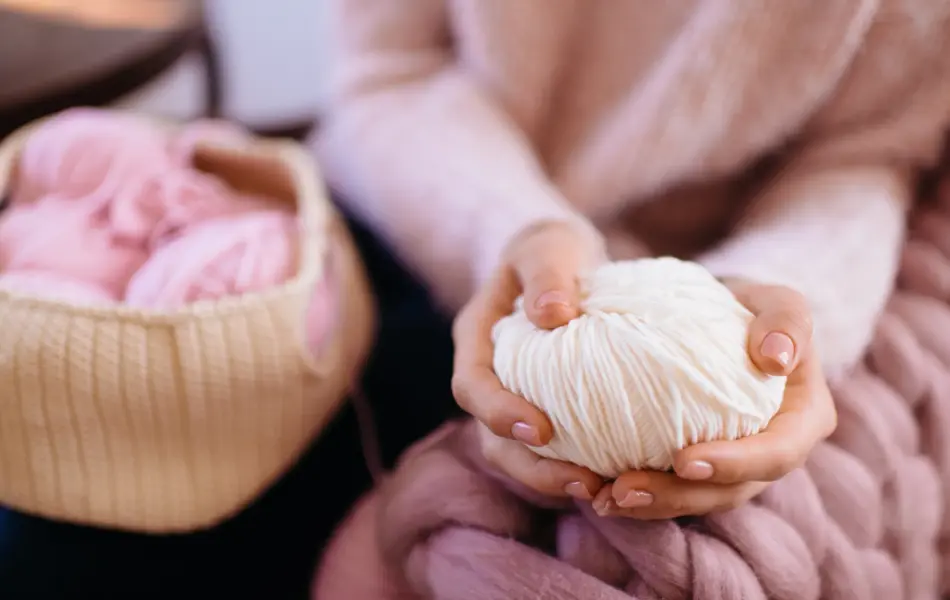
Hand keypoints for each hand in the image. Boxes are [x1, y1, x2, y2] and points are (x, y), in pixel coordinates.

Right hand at [452, 220, 607, 500]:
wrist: (561, 263)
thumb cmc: (552, 252)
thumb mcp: (548, 249)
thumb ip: (546, 273)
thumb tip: (553, 314)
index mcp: (476, 340)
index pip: (471, 386)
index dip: (497, 412)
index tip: (539, 430)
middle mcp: (489, 378)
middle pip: (492, 438)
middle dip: (531, 468)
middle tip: (583, 483)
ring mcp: (514, 398)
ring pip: (519, 454)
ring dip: (554, 478)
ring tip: (601, 491)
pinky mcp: (546, 410)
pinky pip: (554, 447)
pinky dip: (577, 464)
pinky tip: (617, 475)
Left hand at [593, 279, 837, 518]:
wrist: (719, 313)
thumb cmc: (751, 306)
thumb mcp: (777, 300)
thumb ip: (787, 319)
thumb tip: (776, 358)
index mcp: (801, 421)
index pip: (776, 454)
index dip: (734, 466)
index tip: (685, 461)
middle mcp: (769, 453)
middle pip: (729, 490)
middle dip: (678, 497)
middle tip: (625, 490)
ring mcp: (733, 465)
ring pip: (695, 497)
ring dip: (650, 504)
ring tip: (604, 498)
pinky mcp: (697, 464)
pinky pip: (669, 485)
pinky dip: (634, 490)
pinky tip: (595, 489)